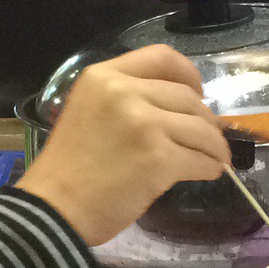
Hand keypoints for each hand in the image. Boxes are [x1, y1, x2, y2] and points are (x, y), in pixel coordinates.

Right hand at [17, 45, 230, 245]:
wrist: (53, 210)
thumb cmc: (67, 169)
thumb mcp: (87, 112)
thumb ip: (124, 101)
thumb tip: (176, 110)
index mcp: (103, 77)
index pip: (162, 57)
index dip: (189, 74)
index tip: (197, 92)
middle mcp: (124, 92)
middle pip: (187, 96)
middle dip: (205, 119)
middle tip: (207, 138)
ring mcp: (144, 124)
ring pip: (200, 128)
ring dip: (213, 145)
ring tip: (215, 158)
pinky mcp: (158, 157)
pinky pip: (200, 158)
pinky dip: (209, 166)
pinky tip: (209, 172)